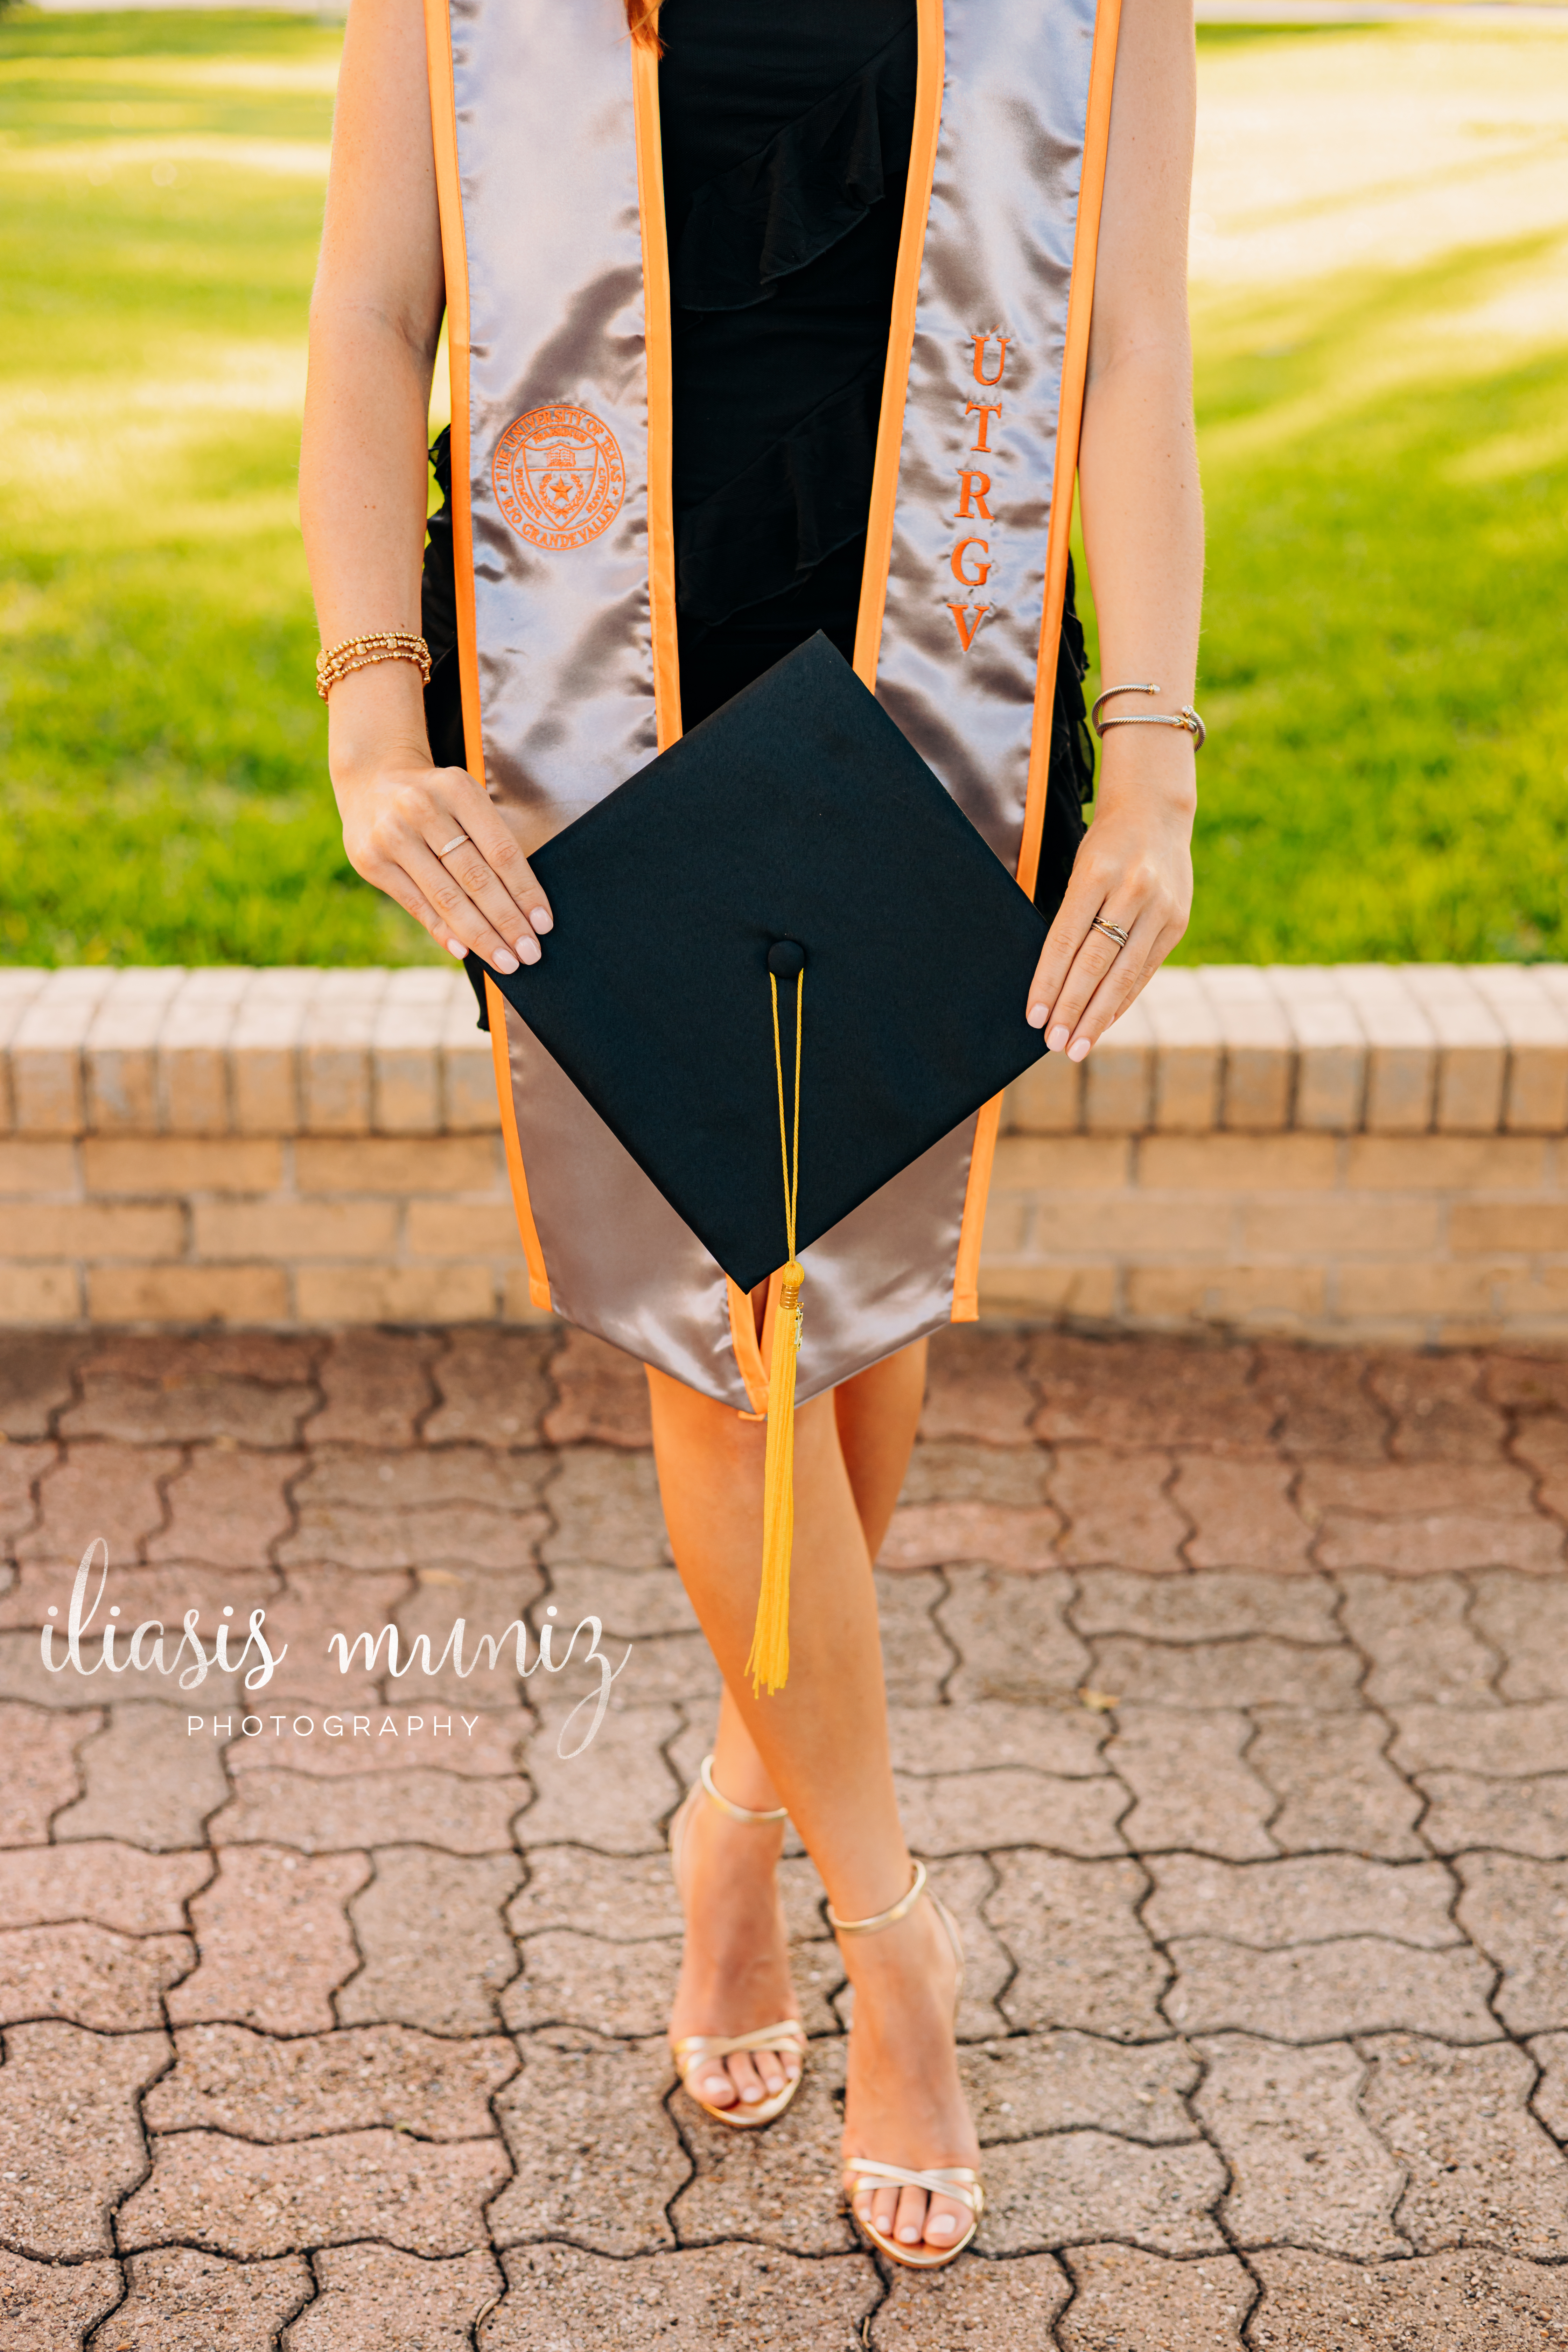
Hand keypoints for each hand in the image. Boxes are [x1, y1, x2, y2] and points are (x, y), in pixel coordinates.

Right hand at [333, 745, 552, 974]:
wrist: (371, 779)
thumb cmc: (436, 800)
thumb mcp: (465, 801)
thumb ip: (489, 842)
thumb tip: (522, 907)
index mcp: (457, 789)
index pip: (502, 852)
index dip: (526, 892)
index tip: (544, 923)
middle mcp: (421, 809)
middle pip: (476, 878)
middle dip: (507, 922)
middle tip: (530, 953)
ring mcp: (392, 835)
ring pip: (447, 898)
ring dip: (481, 935)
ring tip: (505, 961)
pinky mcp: (371, 861)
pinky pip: (416, 905)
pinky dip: (442, 931)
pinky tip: (465, 951)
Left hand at [1024, 736, 1193, 1056]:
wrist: (1156, 812)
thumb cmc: (1105, 845)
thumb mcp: (1081, 867)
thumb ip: (1071, 917)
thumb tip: (1052, 980)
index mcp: (1097, 872)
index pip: (1065, 940)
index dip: (1048, 982)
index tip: (1034, 1017)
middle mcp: (1133, 890)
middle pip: (1095, 963)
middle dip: (1072, 1008)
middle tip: (1053, 1043)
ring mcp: (1161, 908)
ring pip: (1123, 973)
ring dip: (1097, 1015)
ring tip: (1076, 1045)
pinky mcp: (1177, 921)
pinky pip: (1145, 970)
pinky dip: (1123, 999)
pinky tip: (1104, 1021)